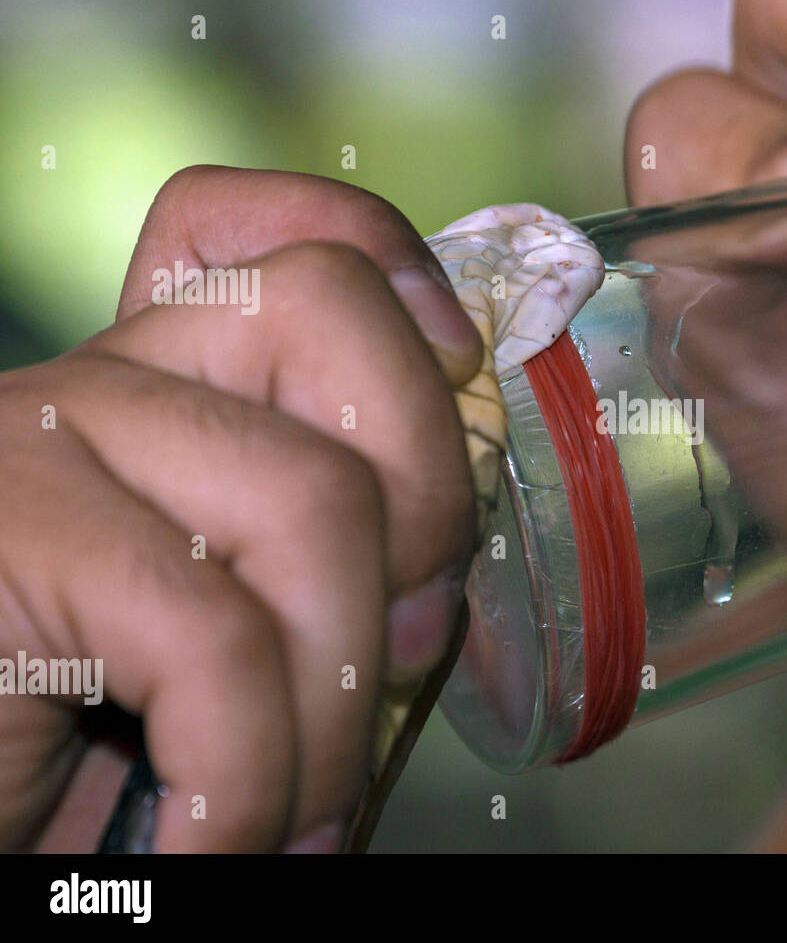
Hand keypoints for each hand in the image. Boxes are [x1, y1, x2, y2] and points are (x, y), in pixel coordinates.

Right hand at [0, 167, 479, 851]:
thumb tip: (444, 592)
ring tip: (304, 811)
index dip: (393, 260)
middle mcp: (101, 383)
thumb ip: (332, 573)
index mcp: (173, 393)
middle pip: (327, 310)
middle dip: (428, 495)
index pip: (279, 234)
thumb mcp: (252, 640)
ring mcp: (36, 438)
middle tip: (407, 654)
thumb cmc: (101, 753)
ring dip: (338, 698)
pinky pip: (212, 633)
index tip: (462, 350)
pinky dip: (251, 771)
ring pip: (308, 494)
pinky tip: (217, 836)